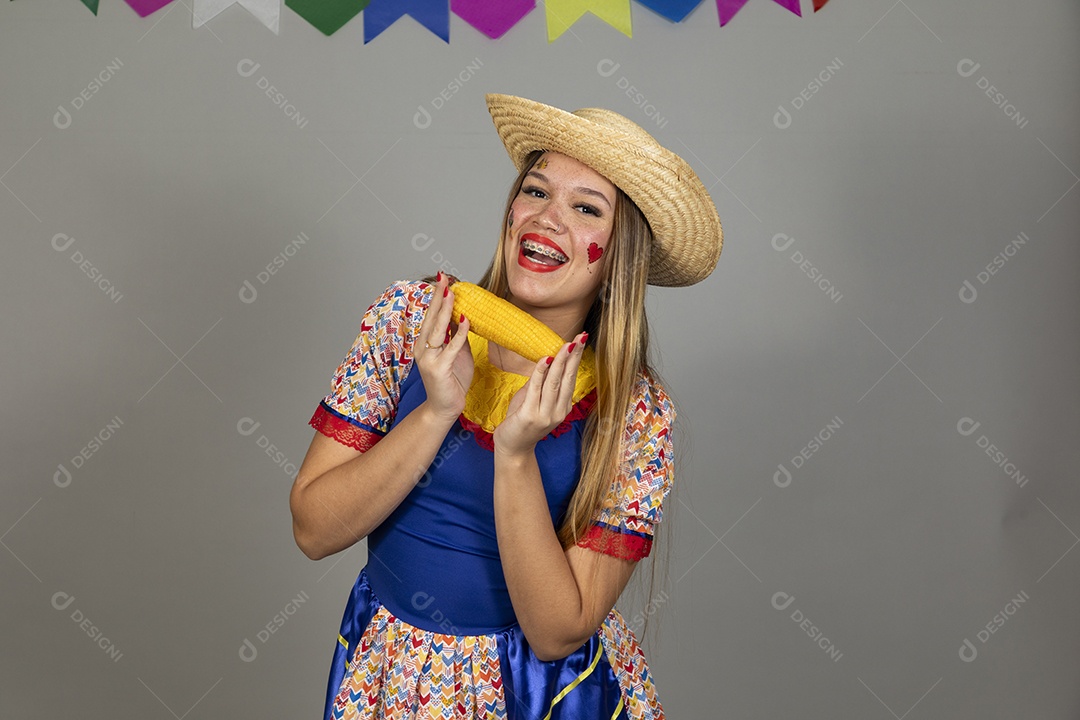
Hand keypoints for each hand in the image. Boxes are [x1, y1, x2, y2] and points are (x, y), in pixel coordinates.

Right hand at [414, 272, 473, 423]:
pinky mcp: (438, 368)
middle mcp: (422, 348)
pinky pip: (451, 347)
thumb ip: (456, 336)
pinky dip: (459, 333)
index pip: (431, 315)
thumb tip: (462, 316)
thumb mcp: (456, 354)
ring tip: (452, 292)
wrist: (445, 407)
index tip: (444, 279)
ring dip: (446, 310)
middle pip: (431, 317)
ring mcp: (428, 358)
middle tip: (444, 277)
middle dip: (439, 296)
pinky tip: (465, 319)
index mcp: (424, 343)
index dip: (438, 297)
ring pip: (438, 329)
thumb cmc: (451, 380)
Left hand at [492, 331, 587, 458]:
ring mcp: (545, 414)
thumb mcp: (532, 400)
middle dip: (573, 356)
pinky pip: (536, 389)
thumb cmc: (521, 422)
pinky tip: (545, 358)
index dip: (576, 359)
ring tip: (566, 344)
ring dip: (560, 361)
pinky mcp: (530, 415)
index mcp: (562, 407)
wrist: (513, 449)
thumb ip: (539, 384)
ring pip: (554, 382)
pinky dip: (541, 372)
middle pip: (567, 378)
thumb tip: (544, 363)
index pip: (571, 378)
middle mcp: (558, 411)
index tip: (581, 340)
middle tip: (580, 337)